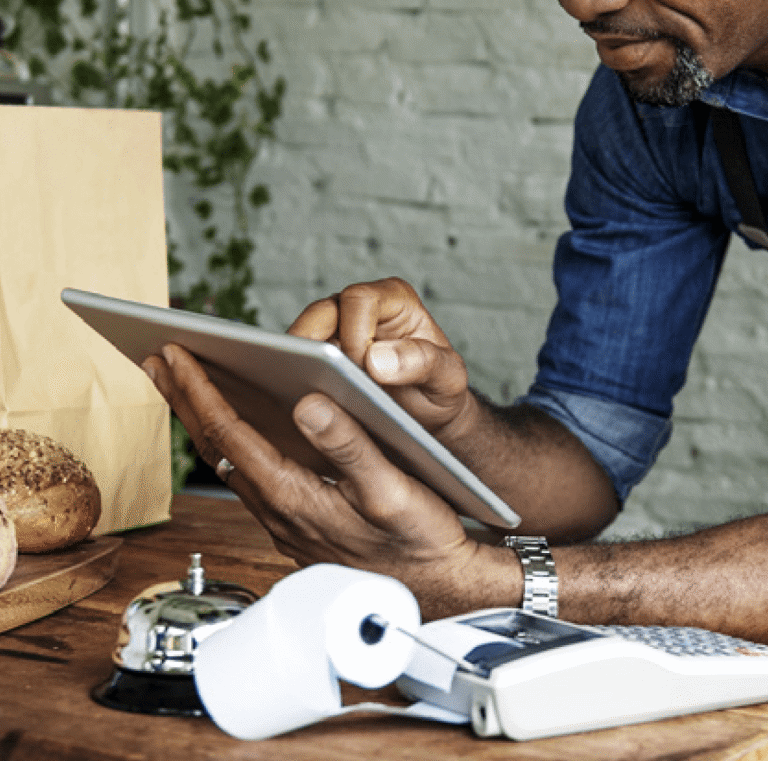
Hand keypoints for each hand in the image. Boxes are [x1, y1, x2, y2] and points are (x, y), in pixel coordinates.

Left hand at [142, 343, 502, 615]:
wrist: (434, 589)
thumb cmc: (418, 540)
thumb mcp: (391, 488)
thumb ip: (349, 446)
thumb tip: (308, 405)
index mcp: (294, 496)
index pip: (230, 434)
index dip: (199, 390)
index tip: (176, 354)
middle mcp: (278, 512)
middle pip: (215, 448)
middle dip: (183, 400)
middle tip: (157, 360)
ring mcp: (284, 522)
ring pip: (228, 463)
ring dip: (202, 421)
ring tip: (184, 387)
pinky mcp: (296, 525)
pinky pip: (248, 476)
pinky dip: (230, 442)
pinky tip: (236, 429)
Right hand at [287, 278, 474, 442]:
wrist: (427, 416)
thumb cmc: (439, 389)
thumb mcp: (448, 379)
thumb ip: (424, 363)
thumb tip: (376, 360)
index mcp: (395, 300)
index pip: (360, 300)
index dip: (355, 333)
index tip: (362, 369)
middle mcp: (361, 308)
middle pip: (321, 312)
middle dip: (315, 347)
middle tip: (319, 383)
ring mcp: (336, 331)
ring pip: (301, 336)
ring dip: (299, 364)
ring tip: (300, 394)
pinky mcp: (319, 357)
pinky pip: (296, 361)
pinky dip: (294, 378)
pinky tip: (297, 403)